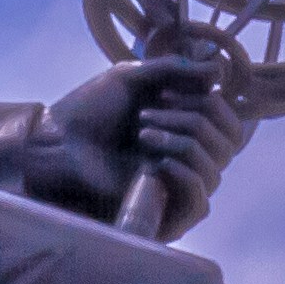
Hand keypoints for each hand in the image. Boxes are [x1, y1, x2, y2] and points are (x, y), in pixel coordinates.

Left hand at [20, 59, 255, 241]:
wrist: (56, 145)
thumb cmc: (87, 111)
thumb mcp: (132, 78)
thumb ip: (175, 70)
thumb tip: (219, 69)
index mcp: (182, 129)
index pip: (228, 124)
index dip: (212, 103)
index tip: (169, 91)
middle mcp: (185, 159)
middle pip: (227, 144)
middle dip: (194, 118)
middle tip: (149, 112)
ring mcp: (175, 188)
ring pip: (215, 169)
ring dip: (183, 141)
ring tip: (142, 132)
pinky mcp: (162, 214)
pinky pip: (200, 200)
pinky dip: (185, 173)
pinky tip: (157, 162)